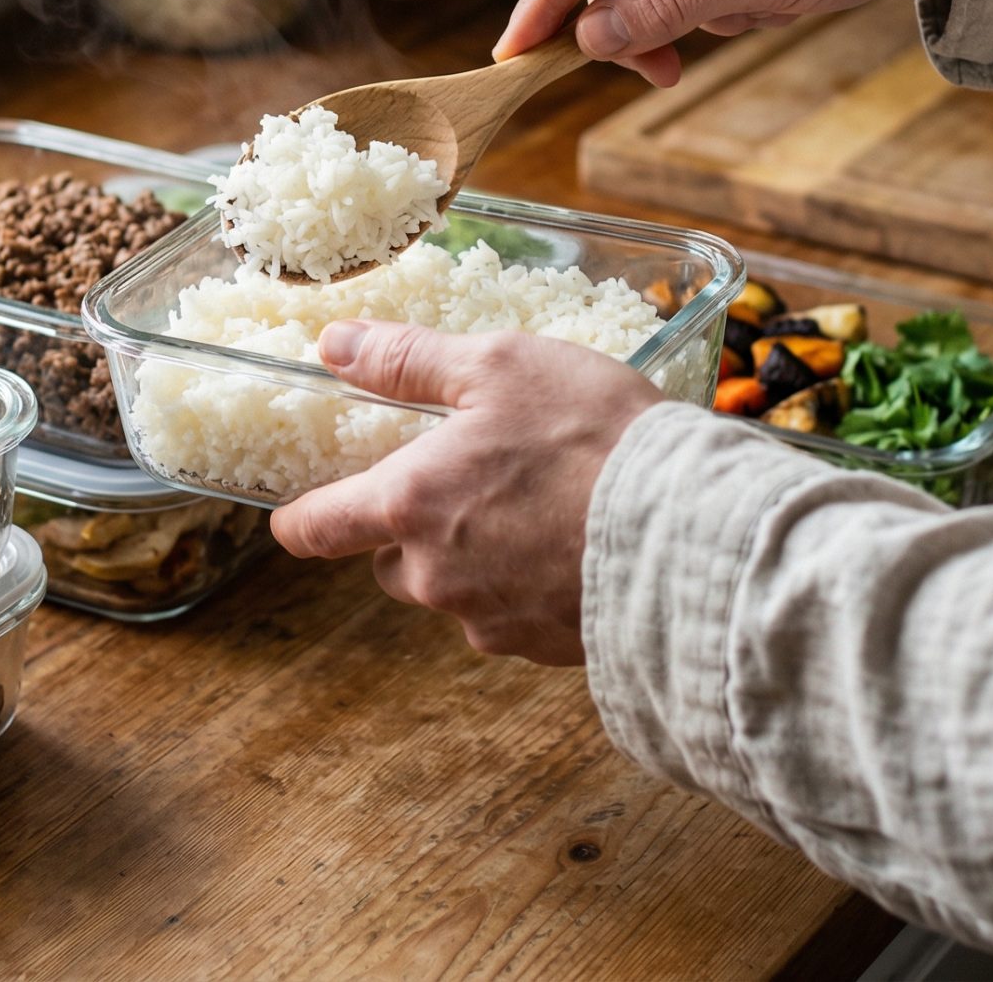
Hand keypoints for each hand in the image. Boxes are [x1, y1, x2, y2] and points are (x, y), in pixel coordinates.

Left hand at [270, 320, 664, 664]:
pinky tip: (577, 543)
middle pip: (392, 559)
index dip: (302, 518)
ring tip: (540, 506)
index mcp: (407, 506)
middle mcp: (434, 576)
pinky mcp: (542, 649)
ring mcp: (488, 620)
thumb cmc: (593, 437)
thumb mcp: (500, 366)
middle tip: (473, 478)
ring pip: (457, 587)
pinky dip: (532, 583)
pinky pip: (514, 613)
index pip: (315, 529)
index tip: (303, 511)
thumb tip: (336, 344)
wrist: (690, 530)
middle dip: (418, 525)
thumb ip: (409, 360)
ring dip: (478, 555)